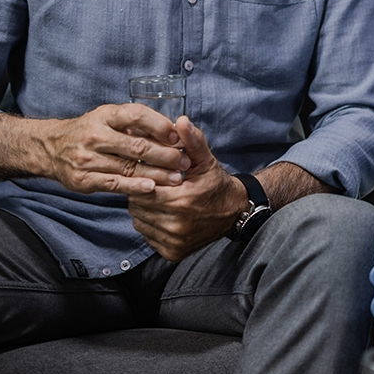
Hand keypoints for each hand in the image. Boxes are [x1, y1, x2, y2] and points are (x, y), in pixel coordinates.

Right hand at [43, 103, 187, 195]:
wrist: (51, 148)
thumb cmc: (90, 130)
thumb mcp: (109, 118)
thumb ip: (137, 123)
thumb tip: (174, 130)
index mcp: (105, 116)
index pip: (137, 116)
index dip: (160, 126)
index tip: (179, 136)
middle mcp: (95, 135)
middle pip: (137, 145)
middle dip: (166, 155)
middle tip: (185, 162)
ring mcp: (87, 158)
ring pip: (129, 167)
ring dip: (157, 173)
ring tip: (177, 178)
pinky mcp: (83, 179)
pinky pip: (114, 183)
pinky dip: (135, 186)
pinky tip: (151, 188)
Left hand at [127, 115, 246, 261]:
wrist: (234, 212)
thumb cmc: (216, 183)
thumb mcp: (206, 160)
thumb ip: (192, 141)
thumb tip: (180, 121)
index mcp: (181, 200)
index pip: (143, 188)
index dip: (146, 179)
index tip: (153, 174)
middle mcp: (176, 224)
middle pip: (138, 205)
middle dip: (143, 193)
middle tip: (156, 185)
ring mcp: (173, 240)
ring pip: (139, 220)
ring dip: (145, 209)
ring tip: (160, 199)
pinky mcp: (172, 252)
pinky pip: (147, 235)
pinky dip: (150, 224)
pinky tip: (164, 214)